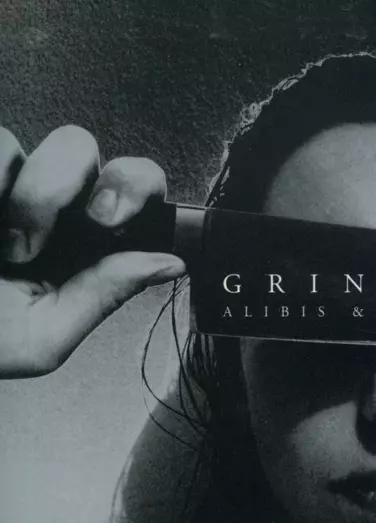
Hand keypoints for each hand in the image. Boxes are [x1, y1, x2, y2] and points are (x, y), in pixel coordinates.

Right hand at [0, 126, 185, 377]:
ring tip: (6, 244)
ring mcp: (3, 183)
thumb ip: (103, 295)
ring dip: (37, 195)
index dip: (140, 195)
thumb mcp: (40, 336)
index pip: (131, 198)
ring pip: (46, 145)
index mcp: (76, 250)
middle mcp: (47, 209)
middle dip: (98, 181)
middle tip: (87, 221)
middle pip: (94, 154)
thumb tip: (169, 264)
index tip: (118, 222)